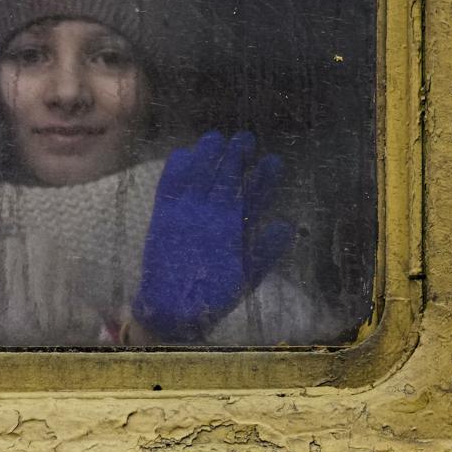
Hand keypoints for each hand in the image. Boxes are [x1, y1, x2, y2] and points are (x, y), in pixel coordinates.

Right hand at [133, 131, 294, 338]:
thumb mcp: (248, 275)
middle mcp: (215, 214)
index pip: (253, 197)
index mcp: (237, 226)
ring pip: (201, 178)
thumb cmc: (216, 295)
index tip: (274, 162)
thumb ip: (265, 251)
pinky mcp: (165, 215)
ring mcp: (189, 212)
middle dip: (237, 160)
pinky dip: (174, 174)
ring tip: (217, 139)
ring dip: (207, 159)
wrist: (177, 312)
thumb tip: (286, 225)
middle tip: (246, 139)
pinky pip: (170, 189)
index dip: (263, 180)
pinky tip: (183, 155)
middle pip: (227, 180)